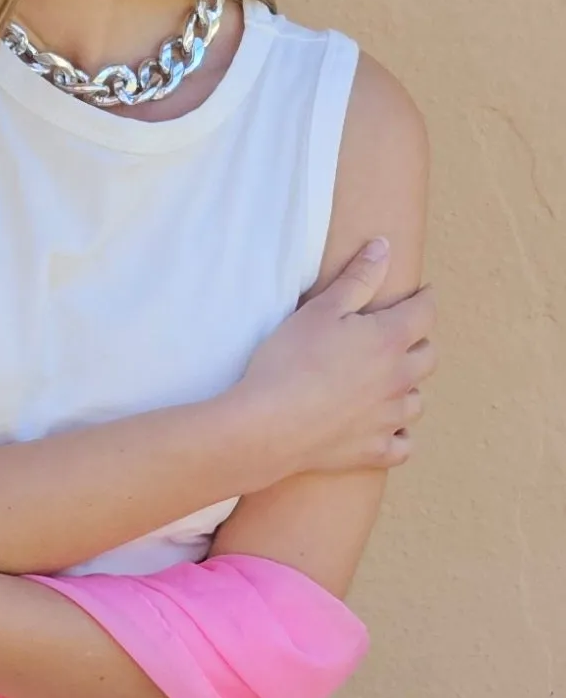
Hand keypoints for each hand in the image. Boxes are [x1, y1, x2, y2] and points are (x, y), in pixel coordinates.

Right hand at [238, 239, 436, 477]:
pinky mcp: (374, 450)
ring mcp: (390, 418)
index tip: (421, 294)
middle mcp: (400, 379)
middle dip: (418, 342)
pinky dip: (399, 434)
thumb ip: (358, 278)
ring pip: (417, 400)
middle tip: (398, 336)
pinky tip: (385, 426)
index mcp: (391, 339)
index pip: (425, 311)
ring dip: (408, 388)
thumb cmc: (289, 361)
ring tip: (388, 382)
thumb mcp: (320, 309)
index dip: (424, 299)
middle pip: (428, 356)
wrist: (268, 424)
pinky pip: (404, 443)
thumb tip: (385, 246)